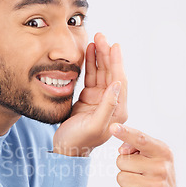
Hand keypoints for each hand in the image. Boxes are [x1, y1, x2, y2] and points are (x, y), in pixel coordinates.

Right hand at [53, 33, 127, 155]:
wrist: (65, 149)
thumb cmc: (79, 140)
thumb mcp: (94, 125)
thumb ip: (107, 105)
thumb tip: (116, 83)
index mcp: (118, 111)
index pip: (119, 81)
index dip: (117, 62)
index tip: (114, 46)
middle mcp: (112, 103)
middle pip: (112, 73)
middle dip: (108, 54)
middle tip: (102, 37)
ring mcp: (100, 100)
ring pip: (101, 73)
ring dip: (99, 56)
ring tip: (96, 39)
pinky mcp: (89, 99)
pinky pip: (91, 77)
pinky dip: (90, 64)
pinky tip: (89, 52)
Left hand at [111, 123, 177, 186]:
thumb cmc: (153, 173)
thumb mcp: (150, 155)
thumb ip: (135, 146)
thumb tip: (122, 150)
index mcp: (163, 152)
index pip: (141, 140)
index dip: (126, 133)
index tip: (113, 127)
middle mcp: (162, 168)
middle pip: (122, 161)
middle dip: (124, 167)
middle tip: (138, 172)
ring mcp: (156, 186)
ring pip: (121, 177)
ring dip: (125, 181)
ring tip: (139, 183)